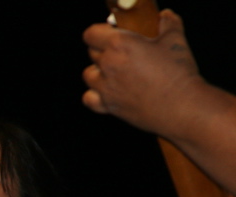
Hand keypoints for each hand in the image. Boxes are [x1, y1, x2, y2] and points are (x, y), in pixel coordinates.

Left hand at [82, 10, 200, 136]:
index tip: (112, 33)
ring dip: (99, 71)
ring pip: (88, 74)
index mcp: (119, 44)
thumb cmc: (178, 72)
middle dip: (104, 49)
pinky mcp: (107, 105)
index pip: (92, 34)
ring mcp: (105, 87)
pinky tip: (107, 91)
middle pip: (92, 52)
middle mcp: (108, 64)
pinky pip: (88, 98)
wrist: (181, 106)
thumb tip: (165, 16)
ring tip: (117, 71)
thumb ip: (168, 23)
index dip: (100, 32)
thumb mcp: (176, 39)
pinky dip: (94, 95)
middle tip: (123, 52)